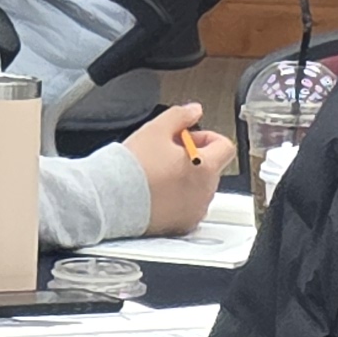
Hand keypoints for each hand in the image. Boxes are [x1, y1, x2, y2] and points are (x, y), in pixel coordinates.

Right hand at [125, 104, 235, 236]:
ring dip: (186, 178)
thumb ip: (180, 115)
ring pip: (199, 188)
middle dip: (193, 156)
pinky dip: (178, 200)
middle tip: (167, 152)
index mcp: (204, 167)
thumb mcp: (155, 129)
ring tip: (158, 172)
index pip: (225, 147)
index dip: (207, 137)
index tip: (189, 137)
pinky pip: (188, 208)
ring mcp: (195, 211)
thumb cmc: (133, 169)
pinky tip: (156, 191)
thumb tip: (193, 110)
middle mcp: (205, 192)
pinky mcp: (182, 226)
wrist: (113, 200)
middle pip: (210, 167)